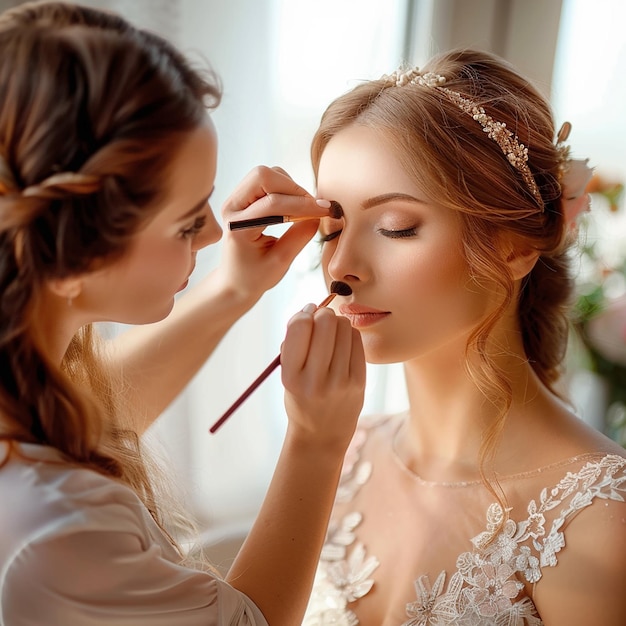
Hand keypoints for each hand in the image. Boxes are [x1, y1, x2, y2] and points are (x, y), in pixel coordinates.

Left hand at [217, 166, 329, 304]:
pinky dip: (285, 188)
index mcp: (238, 227)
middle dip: (293, 188)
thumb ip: (300, 236)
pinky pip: (266, 180)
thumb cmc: (256, 276)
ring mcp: (235, 199)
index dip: (303, 205)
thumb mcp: (281, 262)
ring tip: (303, 209)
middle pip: (263, 176)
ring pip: (266, 174)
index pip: (273, 203)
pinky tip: (294, 207)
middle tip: (313, 207)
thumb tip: (318, 214)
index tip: (325, 210)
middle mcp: (231, 207)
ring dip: (290, 186)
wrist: (235, 281)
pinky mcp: (242, 197)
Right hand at [280, 305, 365, 451]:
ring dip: (337, 322)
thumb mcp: (287, 374)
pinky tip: (342, 343)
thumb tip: (311, 309)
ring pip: (344, 328)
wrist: (322, 434)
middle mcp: (315, 380)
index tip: (306, 314)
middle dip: (322, 314)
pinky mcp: (359, 382)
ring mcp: (340, 382)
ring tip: (331, 333)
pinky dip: (348, 334)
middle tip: (320, 320)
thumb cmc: (301, 395)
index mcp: (291, 376)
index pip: (298, 327)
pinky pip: (356, 340)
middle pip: (325, 322)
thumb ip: (293, 342)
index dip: (304, 313)